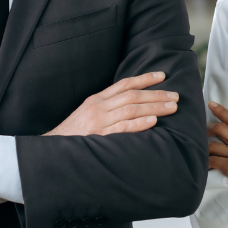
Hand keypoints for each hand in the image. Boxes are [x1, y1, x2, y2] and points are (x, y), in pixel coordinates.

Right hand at [47, 72, 177, 135]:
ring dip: (154, 106)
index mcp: (97, 99)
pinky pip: (122, 128)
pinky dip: (138, 123)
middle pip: (132, 95)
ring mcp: (98, 121)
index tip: (162, 76)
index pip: (125, 83)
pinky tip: (152, 121)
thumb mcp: (88, 114)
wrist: (51, 151)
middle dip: (156, 94)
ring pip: (131, 109)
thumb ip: (107, 107)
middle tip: (175, 96)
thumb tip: (132, 104)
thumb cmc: (73, 134)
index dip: (145, 78)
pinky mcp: (98, 137)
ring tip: (172, 107)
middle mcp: (99, 107)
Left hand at [207, 101, 227, 216]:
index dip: (222, 111)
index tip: (212, 104)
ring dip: (206, 149)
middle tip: (202, 130)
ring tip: (204, 154)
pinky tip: (205, 166)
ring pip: (213, 145)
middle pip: (222, 128)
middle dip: (209, 128)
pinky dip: (206, 163)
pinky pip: (212, 161)